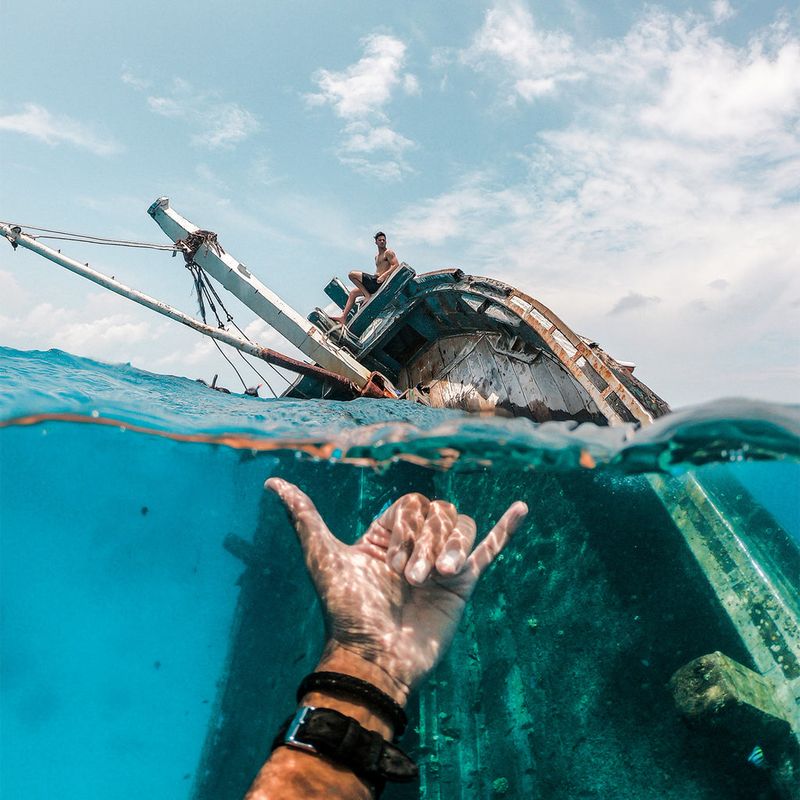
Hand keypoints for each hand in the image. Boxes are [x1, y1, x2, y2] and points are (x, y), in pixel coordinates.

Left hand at [266, 479, 527, 700]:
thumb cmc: (347, 611)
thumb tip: (273, 485)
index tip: (390, 563)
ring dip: (453, 548)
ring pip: (462, 529)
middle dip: (427, 544)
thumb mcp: (324, 558)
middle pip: (438, 515)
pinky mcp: (465, 583)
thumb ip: (304, 519)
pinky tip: (521, 510)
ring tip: (440, 578)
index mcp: (388, 536)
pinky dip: (505, 530)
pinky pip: (490, 549)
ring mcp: (443, 563)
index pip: (411, 504)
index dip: (407, 526)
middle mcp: (417, 545)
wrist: (376, 658)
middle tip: (410, 580)